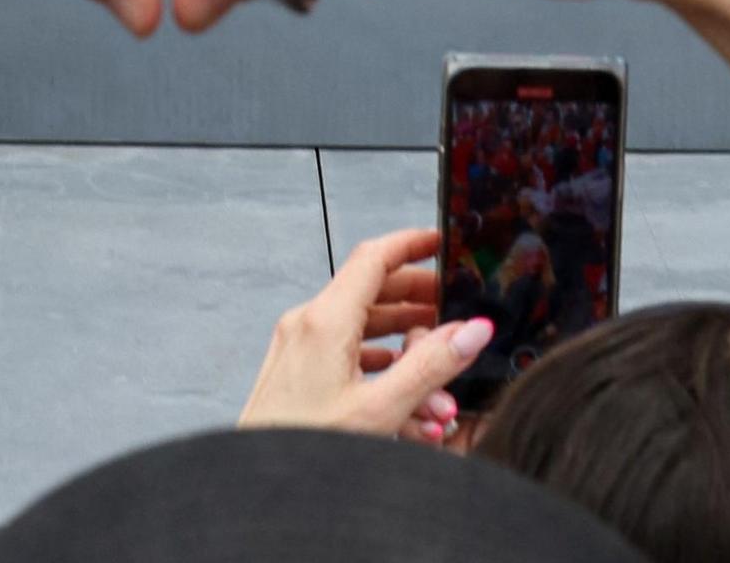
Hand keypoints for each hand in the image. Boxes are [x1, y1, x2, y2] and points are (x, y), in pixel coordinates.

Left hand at [239, 228, 483, 443]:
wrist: (257, 487)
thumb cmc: (304, 449)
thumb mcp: (380, 409)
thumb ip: (430, 366)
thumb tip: (472, 331)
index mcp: (324, 321)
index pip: (374, 258)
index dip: (412, 244)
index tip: (442, 242)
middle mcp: (307, 326)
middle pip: (372, 292)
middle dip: (418, 302)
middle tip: (453, 310)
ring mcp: (299, 348)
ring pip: (362, 330)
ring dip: (404, 346)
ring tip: (440, 370)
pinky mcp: (297, 372)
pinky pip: (346, 356)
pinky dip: (380, 368)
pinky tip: (406, 397)